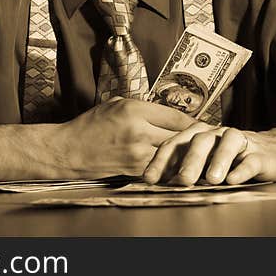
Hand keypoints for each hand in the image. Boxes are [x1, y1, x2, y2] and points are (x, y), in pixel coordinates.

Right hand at [53, 98, 196, 177]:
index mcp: (134, 110)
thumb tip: (170, 114)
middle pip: (180, 136)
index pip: (177, 117)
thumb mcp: (117, 104)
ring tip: (198, 155)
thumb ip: (144, 108)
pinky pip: (162, 169)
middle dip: (195, 140)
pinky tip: (178, 166)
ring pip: (174, 156)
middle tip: (208, 142)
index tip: (203, 125)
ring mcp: (137, 153)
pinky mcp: (134, 170)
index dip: (194, 123)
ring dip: (187, 156)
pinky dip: (172, 168)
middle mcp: (138, 131)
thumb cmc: (90, 126)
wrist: (68, 151)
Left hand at [142, 123, 275, 185]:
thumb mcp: (203, 165)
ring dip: (218, 160)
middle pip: (200, 140)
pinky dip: (242, 169)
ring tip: (211, 179)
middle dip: (190, 160)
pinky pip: (251, 160)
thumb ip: (182, 170)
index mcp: (198, 135)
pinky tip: (233, 179)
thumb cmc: (228, 160)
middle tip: (182, 180)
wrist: (269, 154)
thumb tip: (157, 185)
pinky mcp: (259, 154)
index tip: (150, 179)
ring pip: (227, 144)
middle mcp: (216, 135)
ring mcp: (239, 142)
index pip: (175, 144)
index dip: (161, 160)